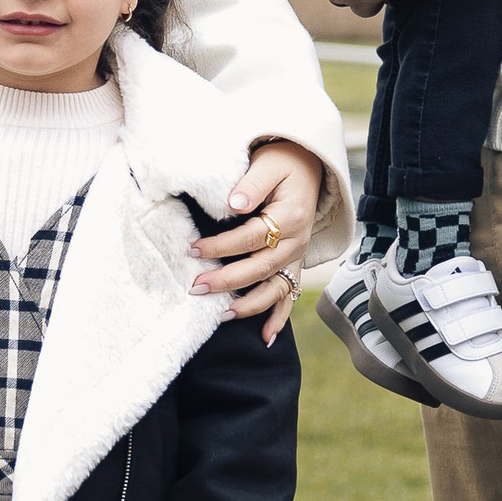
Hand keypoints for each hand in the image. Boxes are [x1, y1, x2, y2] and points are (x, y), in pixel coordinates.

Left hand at [191, 141, 323, 346]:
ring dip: (249, 305)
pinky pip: (289, 295)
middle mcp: (297, 241)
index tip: (193, 249)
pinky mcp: (294, 263)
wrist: (308, 164)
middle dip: (228, 281)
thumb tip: (234, 204)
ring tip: (221, 315)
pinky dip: (279, 317)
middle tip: (197, 288)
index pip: (251, 237)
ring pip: (275, 288)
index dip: (221, 245)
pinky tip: (266, 338)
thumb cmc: (282, 163)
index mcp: (290, 217)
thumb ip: (251, 183)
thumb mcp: (267, 164)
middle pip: (260, 268)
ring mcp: (297, 256)